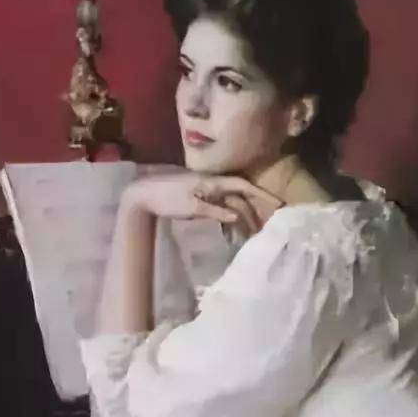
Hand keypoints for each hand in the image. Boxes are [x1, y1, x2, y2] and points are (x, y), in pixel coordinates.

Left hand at [123, 173, 282, 232]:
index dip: (261, 193)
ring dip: (240, 217)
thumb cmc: (165, 199)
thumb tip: (237, 215)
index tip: (276, 203)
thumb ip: (215, 211)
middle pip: (238, 196)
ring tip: (249, 234)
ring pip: (228, 203)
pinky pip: (217, 208)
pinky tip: (230, 232)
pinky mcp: (195, 199)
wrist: (141, 196)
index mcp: (211, 182)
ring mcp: (203, 191)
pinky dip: (226, 218)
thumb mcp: (191, 208)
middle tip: (265, 227)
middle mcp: (210, 184)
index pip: (242, 185)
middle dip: (253, 210)